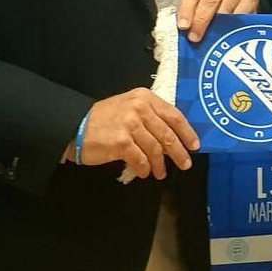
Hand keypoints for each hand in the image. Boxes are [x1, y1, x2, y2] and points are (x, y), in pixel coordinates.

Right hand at [73, 88, 198, 179]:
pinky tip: (144, 173)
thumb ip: (151, 115)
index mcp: (145, 98)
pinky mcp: (121, 142)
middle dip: (179, 152)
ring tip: (160, 172)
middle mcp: (139, 108)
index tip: (195, 145)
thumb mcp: (130, 106)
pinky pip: (140, 160)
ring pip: (155, 149)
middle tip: (185, 164)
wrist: (76, 126)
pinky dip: (144, 169)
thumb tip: (174, 135)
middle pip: (168, 134)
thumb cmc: (105, 118)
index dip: (187, 132)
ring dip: (160, 164)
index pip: (174, 115)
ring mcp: (130, 125)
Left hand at [178, 0, 260, 41]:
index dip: (187, 10)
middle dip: (201, 20)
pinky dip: (232, 26)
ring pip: (225, 8)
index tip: (184, 26)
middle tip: (195, 36)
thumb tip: (185, 28)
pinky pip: (240, 14)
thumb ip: (191, 10)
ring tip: (209, 37)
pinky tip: (225, 33)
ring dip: (216, 25)